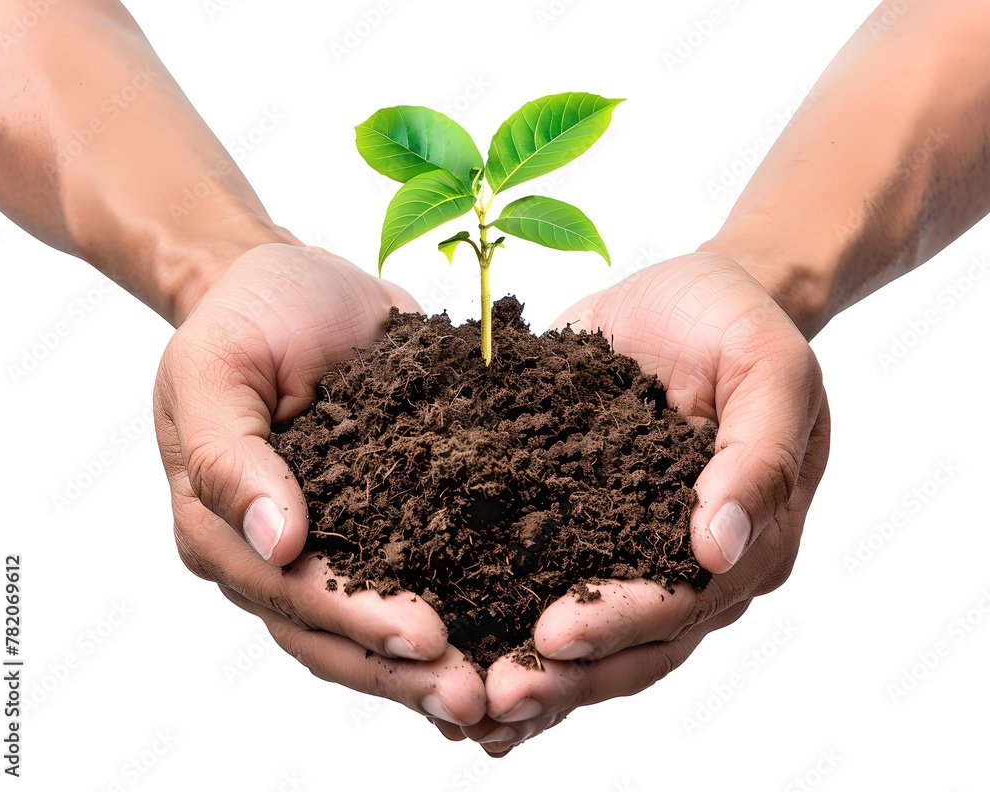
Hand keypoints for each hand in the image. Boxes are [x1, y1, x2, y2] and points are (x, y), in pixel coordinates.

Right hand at [153, 243, 485, 726]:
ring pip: (379, 623)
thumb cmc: (247, 319)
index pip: (290, 594)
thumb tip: (276, 544)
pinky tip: (511, 642)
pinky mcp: (387, 516)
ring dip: (434, 663)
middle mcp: (279, 554)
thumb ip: (230, 457)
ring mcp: (336, 541)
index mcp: (225, 528)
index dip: (356, 620)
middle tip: (476, 697)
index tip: (427, 636)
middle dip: (404, 668)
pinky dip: (462, 611)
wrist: (297, 283)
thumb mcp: (217, 370)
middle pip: (336, 633)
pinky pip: (423, 572)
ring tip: (503, 694)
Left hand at [460, 252, 829, 754]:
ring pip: (593, 635)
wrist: (689, 296)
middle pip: (636, 643)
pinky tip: (457, 656)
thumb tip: (720, 548)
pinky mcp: (583, 524)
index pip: (686, 602)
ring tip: (466, 705)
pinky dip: (509, 626)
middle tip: (493, 699)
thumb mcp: (769, 368)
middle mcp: (691, 563)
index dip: (622, 627)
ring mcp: (634, 550)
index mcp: (749, 536)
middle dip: (566, 676)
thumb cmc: (736, 324)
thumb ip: (758, 454)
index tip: (552, 639)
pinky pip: (550, 584)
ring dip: (536, 676)